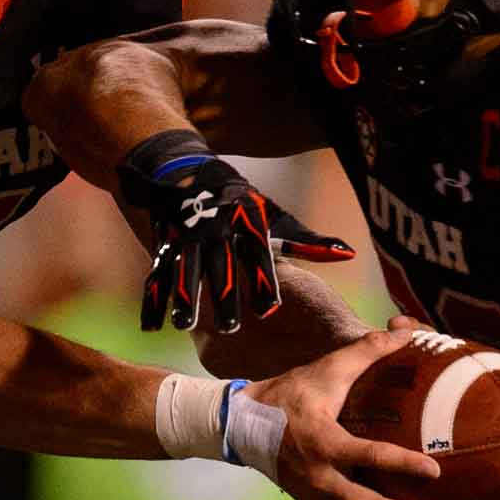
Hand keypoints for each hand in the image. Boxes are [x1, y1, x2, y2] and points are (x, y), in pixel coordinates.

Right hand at [119, 154, 354, 333]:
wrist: (185, 172)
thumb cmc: (239, 202)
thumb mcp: (272, 215)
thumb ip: (306, 241)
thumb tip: (348, 255)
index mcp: (245, 222)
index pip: (255, 255)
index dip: (261, 282)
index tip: (268, 311)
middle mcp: (215, 229)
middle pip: (220, 267)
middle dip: (224, 296)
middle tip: (231, 327)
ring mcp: (186, 236)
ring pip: (186, 271)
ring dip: (185, 298)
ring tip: (186, 325)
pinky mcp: (163, 244)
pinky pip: (158, 275)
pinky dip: (154, 301)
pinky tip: (152, 327)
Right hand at [249, 325, 450, 499]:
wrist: (242, 424)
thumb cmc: (290, 394)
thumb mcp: (327, 369)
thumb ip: (368, 350)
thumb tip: (407, 329)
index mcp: (324, 442)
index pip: (368, 457)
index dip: (402, 465)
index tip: (434, 471)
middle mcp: (320, 477)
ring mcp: (315, 497)